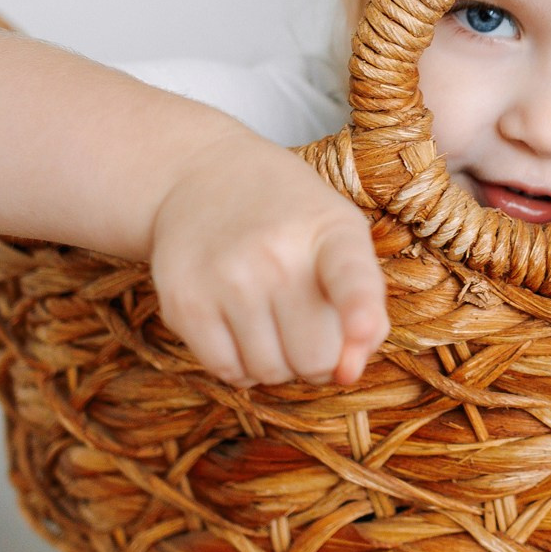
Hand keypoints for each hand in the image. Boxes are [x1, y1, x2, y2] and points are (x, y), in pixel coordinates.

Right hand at [146, 127, 388, 387]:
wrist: (202, 178)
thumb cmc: (289, 221)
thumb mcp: (341, 237)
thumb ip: (366, 307)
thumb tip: (347, 373)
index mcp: (331, 232)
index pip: (351, 278)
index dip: (358, 311)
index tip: (360, 330)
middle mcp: (276, 253)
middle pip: (314, 357)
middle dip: (318, 361)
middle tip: (308, 331)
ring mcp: (226, 277)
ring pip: (270, 373)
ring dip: (279, 365)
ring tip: (272, 323)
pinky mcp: (184, 302)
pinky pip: (227, 371)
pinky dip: (241, 367)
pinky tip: (242, 332)